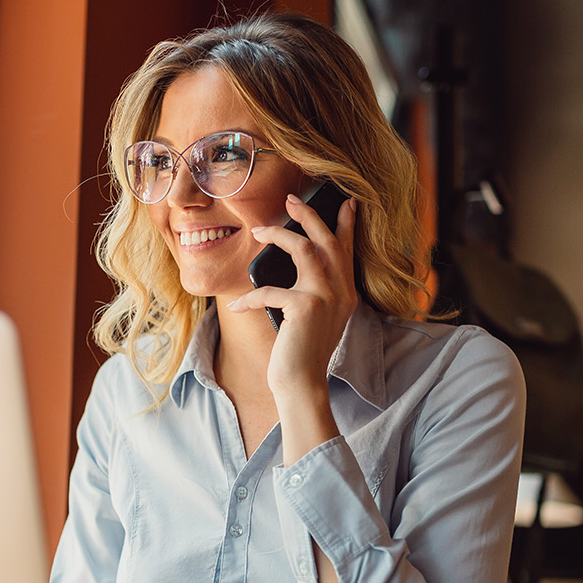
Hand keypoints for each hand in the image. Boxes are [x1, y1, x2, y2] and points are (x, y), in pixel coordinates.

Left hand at [225, 194, 359, 398]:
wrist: (303, 384)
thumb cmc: (302, 351)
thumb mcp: (315, 317)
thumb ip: (314, 291)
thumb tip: (297, 262)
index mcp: (346, 293)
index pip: (347, 250)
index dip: (346, 224)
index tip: (346, 202)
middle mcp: (341, 291)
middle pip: (327, 240)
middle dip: (309, 215)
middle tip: (291, 199)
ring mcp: (325, 298)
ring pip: (304, 249)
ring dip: (279, 235)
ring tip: (259, 230)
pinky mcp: (305, 308)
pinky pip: (271, 290)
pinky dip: (249, 297)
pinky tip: (234, 304)